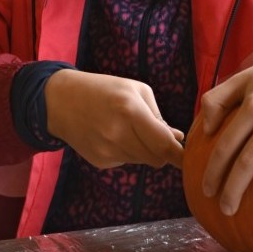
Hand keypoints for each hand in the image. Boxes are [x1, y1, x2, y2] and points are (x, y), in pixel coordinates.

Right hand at [44, 69, 183, 168]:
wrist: (60, 101)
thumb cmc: (103, 89)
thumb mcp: (135, 90)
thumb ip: (158, 116)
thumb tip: (178, 140)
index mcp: (130, 111)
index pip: (165, 145)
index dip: (181, 156)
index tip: (192, 160)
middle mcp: (118, 135)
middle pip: (157, 158)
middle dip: (163, 150)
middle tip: (156, 135)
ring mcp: (107, 151)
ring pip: (143, 161)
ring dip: (144, 150)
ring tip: (127, 129)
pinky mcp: (99, 161)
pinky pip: (126, 162)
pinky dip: (127, 152)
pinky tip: (112, 135)